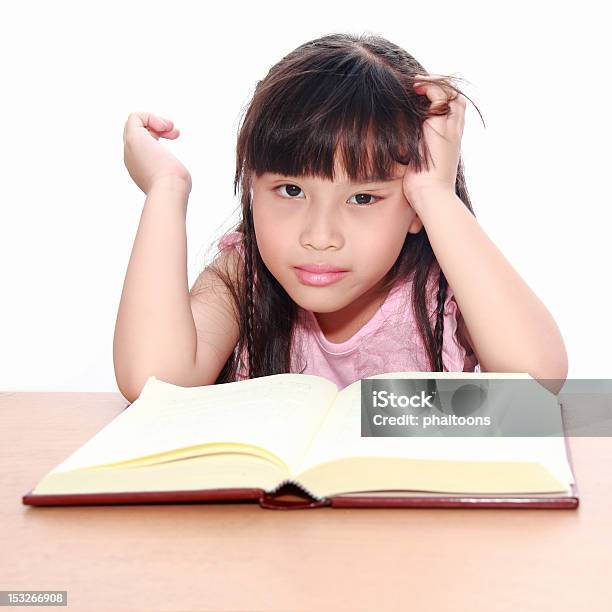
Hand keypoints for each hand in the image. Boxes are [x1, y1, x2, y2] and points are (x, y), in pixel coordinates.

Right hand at [123, 111, 191, 194]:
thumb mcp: (177, 180)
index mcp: (139, 168)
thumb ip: (174, 175)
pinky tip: (164, 127)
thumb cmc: (176, 188)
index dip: (158, 134)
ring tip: (170, 127)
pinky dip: (151, 116)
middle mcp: (132, 158)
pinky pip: (134, 117)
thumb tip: (177, 173)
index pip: (142, 144)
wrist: (169, 190)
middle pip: (136, 132)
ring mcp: (130, 148)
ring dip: (154, 119)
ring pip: (134, 123)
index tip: (175, 136)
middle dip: (156, 126)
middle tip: (174, 132)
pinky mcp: (133, 139)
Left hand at [402, 75, 465, 211]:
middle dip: (439, 86)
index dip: (439, 99)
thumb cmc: (421, 187)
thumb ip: (415, 150)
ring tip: (415, 84)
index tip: (420, 95)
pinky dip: (429, 87)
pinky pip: (440, 95)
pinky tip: (415, 89)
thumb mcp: (418, 163)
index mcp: (450, 140)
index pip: (452, 111)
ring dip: (433, 84)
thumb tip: (399, 149)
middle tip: (418, 85)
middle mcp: (454, 131)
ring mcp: (451, 128)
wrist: (430, 195)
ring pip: (450, 93)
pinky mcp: (442, 126)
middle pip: (456, 98)